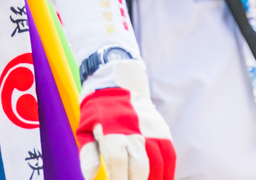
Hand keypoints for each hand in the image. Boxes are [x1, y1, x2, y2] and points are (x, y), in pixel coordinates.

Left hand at [77, 60, 174, 179]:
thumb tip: (89, 176)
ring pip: (157, 162)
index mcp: (111, 129)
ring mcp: (150, 128)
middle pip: (139, 165)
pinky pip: (170, 154)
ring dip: (154, 179)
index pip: (117, 161)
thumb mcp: (85, 129)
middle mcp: (133, 128)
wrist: (115, 84)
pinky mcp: (162, 129)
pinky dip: (168, 171)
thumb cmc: (97, 112)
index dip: (119, 178)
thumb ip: (88, 154)